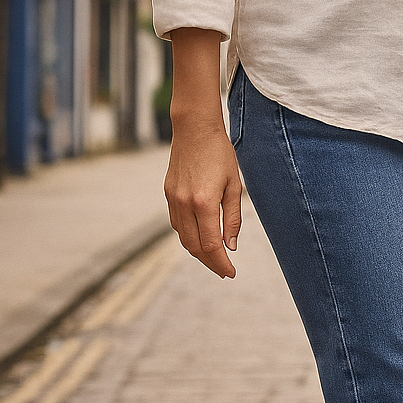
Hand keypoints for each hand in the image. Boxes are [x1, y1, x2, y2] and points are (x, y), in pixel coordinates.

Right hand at [164, 119, 241, 277]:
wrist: (194, 129)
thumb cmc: (220, 154)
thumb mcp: (234, 185)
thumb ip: (232, 217)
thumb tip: (231, 246)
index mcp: (204, 203)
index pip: (211, 245)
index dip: (221, 263)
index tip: (231, 273)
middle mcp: (184, 204)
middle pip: (195, 247)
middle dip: (210, 263)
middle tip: (224, 270)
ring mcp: (173, 200)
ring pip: (183, 238)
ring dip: (198, 252)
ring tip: (214, 258)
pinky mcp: (168, 194)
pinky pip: (176, 224)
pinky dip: (188, 236)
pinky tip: (200, 238)